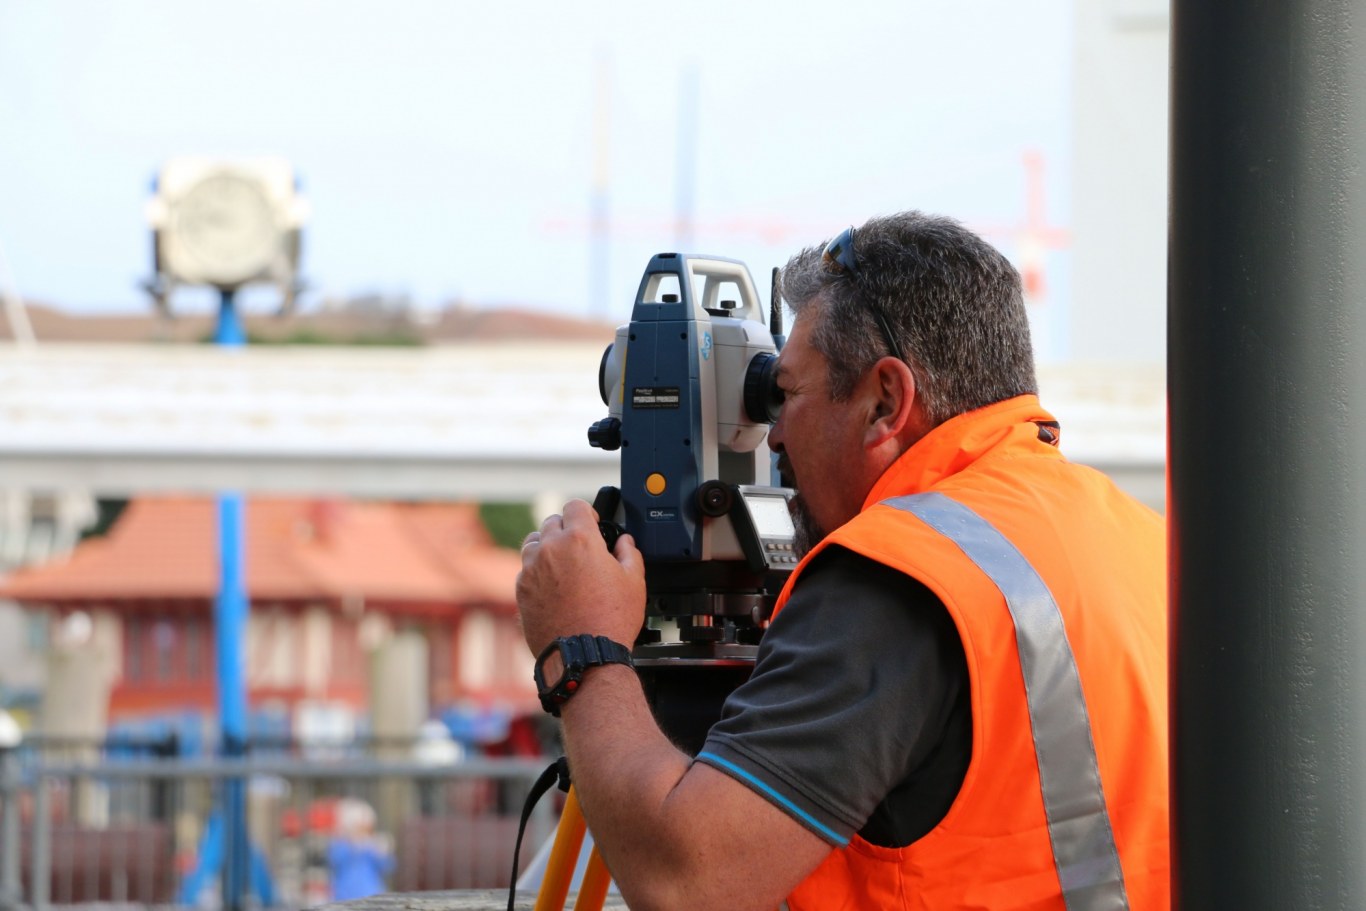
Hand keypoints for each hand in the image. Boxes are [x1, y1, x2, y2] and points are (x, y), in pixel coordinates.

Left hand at [516, 499, 645, 654]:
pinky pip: (526, 570)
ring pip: (533, 543)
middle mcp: (550, 549)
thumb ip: (629, 552)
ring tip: (563, 564)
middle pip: (552, 521)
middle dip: (567, 529)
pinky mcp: (521, 590)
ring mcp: (531, 569)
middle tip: (580, 547)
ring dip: (547, 547)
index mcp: (579, 540)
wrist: (584, 655)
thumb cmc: (610, 620)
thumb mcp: (634, 581)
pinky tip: (553, 587)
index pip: (575, 505)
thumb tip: (624, 543)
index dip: (587, 513)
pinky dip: (537, 572)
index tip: (592, 524)